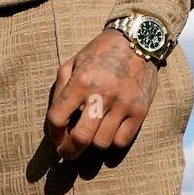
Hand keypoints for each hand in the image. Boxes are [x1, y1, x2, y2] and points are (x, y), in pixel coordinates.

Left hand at [45, 27, 158, 160]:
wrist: (137, 40)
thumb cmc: (100, 53)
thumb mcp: (74, 62)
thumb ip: (61, 90)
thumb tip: (57, 124)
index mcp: (81, 81)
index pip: (57, 118)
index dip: (53, 134)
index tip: (56, 138)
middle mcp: (101, 94)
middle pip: (81, 139)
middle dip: (69, 152)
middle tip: (67, 154)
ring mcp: (123, 104)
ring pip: (101, 144)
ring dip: (92, 145)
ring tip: (91, 136)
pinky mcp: (140, 111)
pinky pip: (121, 142)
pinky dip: (113, 141)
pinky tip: (109, 132)